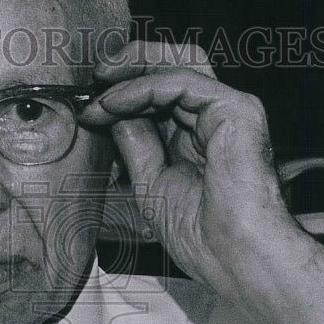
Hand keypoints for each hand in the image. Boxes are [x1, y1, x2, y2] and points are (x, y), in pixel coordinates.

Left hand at [81, 41, 323, 323]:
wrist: (232, 257)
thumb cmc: (201, 236)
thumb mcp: (150, 183)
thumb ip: (134, 145)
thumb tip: (111, 114)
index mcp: (201, 138)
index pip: (162, 97)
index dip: (125, 94)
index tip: (88, 108)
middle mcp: (217, 119)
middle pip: (174, 69)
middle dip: (130, 66)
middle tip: (93, 77)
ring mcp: (229, 111)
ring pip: (179, 66)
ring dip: (132, 71)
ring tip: (98, 84)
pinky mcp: (235, 110)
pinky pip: (180, 83)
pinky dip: (141, 89)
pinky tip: (112, 104)